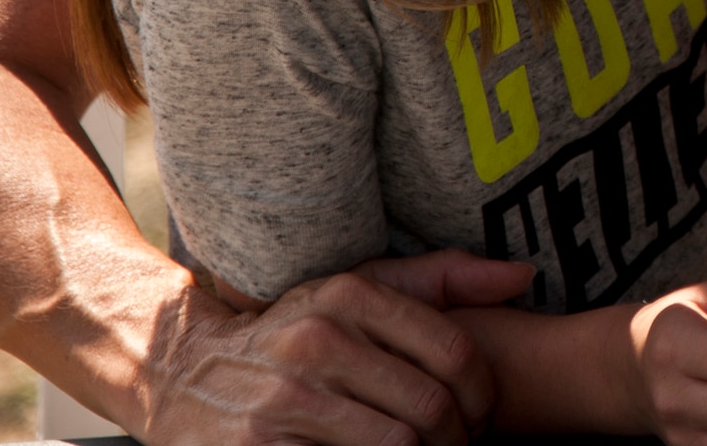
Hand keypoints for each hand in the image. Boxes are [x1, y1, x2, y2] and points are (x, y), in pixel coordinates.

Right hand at [139, 250, 533, 445]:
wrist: (183, 371)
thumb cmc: (293, 331)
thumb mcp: (357, 291)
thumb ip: (442, 281)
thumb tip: (523, 277)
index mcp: (349, 296)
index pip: (455, 352)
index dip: (483, 396)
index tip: (481, 416)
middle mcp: (317, 340)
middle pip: (430, 409)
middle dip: (457, 440)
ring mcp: (285, 398)